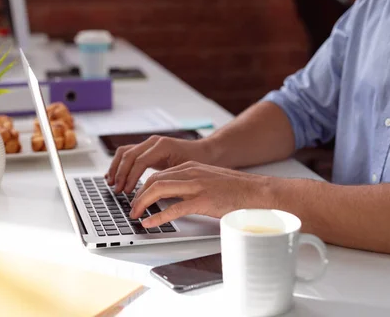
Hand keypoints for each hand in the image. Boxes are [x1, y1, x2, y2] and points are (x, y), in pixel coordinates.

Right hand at [106, 136, 212, 193]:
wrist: (206, 152)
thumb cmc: (199, 162)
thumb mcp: (185, 172)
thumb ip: (169, 181)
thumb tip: (153, 196)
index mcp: (162, 146)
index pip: (139, 161)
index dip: (130, 178)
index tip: (127, 192)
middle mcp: (154, 142)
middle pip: (129, 155)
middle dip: (120, 174)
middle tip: (117, 190)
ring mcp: (149, 144)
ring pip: (125, 152)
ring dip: (116, 168)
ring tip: (112, 184)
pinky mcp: (148, 149)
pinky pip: (129, 154)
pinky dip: (120, 164)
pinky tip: (115, 176)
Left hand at [129, 161, 274, 227]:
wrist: (258, 192)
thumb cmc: (236, 190)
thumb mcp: (208, 180)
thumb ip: (190, 185)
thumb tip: (172, 198)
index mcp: (191, 167)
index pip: (159, 174)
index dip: (143, 186)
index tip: (135, 198)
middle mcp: (191, 173)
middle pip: (154, 180)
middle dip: (138, 194)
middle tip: (131, 208)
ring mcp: (197, 186)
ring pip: (159, 189)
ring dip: (142, 203)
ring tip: (135, 215)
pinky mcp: (204, 200)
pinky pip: (174, 208)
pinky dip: (158, 216)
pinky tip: (150, 223)